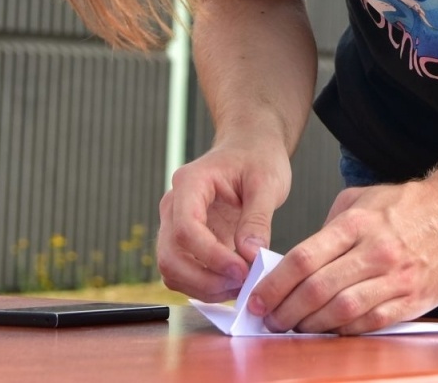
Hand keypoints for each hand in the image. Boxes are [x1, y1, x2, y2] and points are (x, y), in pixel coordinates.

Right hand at [156, 138, 291, 301]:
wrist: (250, 149)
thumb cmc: (258, 159)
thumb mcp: (267, 182)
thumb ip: (258, 218)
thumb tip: (250, 256)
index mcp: (190, 183)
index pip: (186, 229)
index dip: (212, 257)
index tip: (243, 270)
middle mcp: (173, 205)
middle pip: (170, 256)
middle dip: (205, 280)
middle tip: (243, 285)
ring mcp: (175, 225)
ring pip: (171, 271)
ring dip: (204, 288)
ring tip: (241, 287)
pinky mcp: (185, 242)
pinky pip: (183, 273)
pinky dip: (204, 287)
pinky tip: (233, 284)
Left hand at [245, 177, 437, 334]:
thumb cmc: (412, 205)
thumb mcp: (365, 198)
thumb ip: (332, 224)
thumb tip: (301, 254)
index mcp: (358, 223)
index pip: (304, 258)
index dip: (275, 284)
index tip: (258, 299)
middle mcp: (375, 251)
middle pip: (317, 288)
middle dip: (285, 310)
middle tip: (270, 319)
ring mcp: (395, 278)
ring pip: (341, 311)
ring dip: (311, 325)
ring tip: (295, 328)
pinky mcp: (411, 299)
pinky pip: (371, 323)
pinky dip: (345, 331)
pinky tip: (330, 331)